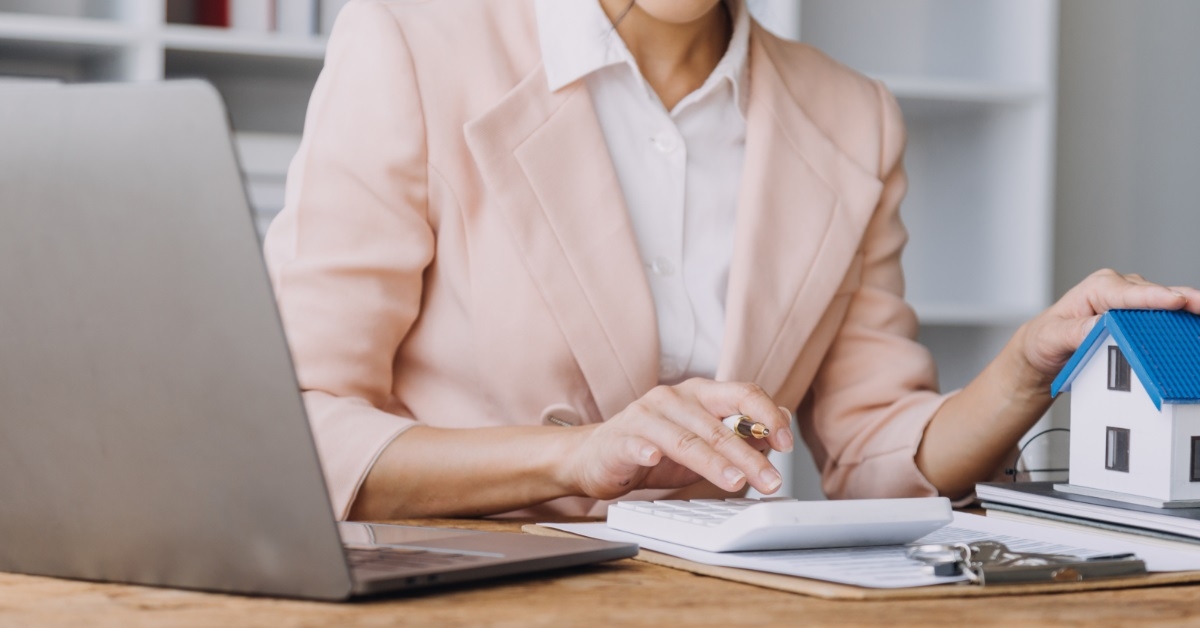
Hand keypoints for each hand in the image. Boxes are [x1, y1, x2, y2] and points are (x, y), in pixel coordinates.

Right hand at [562, 379, 794, 500]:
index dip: (767, 417)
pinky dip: (647, 450)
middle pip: (718, 426)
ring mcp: (645, 415)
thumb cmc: (654, 449)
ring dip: (714, 462)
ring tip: (735, 482)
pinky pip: (637, 442)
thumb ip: (740, 433)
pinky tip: (656, 459)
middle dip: (749, 456)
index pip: (742, 393)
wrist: (596, 457)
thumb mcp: (703, 442)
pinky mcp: (621, 437)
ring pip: (686, 439)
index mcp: (699, 394)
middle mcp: (674, 398)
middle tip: (771, 481)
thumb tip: (780, 427)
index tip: (785, 443)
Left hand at [1019, 269, 1199, 381]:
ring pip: (1166, 306)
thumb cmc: (1045, 339)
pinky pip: (1164, 318)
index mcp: (1098, 288)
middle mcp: (1118, 289)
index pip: (1131, 293)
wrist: (1043, 350)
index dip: (1156, 298)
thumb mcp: (1054, 336)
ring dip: (1185, 316)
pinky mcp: (1139, 317)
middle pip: (1157, 297)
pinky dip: (1179, 324)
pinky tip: (1192, 332)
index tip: (1178, 302)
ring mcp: (1132, 302)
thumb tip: (1103, 325)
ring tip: (1199, 328)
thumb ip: (1079, 331)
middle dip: (1183, 305)